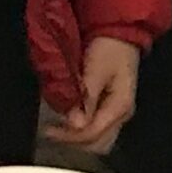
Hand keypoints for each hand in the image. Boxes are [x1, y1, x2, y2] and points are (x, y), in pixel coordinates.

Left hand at [43, 36, 139, 155]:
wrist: (119, 30)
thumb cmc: (109, 47)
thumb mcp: (96, 69)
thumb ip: (86, 97)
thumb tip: (75, 124)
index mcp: (120, 107)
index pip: (93, 133)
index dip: (69, 136)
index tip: (49, 130)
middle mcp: (122, 114)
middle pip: (97, 143)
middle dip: (74, 141)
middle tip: (52, 131)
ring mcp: (118, 111)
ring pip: (98, 138)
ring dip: (78, 137)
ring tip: (59, 128)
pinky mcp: (112, 106)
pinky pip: (98, 127)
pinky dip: (83, 129)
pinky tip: (69, 120)